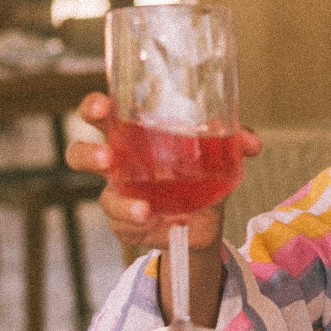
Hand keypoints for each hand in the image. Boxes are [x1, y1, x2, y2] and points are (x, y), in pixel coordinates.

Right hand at [67, 91, 261, 254]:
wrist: (203, 221)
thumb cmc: (199, 172)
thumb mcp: (216, 153)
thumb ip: (232, 142)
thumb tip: (251, 143)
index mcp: (132, 135)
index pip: (101, 115)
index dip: (93, 107)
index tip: (101, 106)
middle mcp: (118, 164)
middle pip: (80, 153)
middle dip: (86, 153)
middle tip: (105, 158)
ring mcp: (119, 196)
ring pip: (104, 197)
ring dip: (121, 203)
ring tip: (144, 209)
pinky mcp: (126, 225)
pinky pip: (124, 225)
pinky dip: (141, 224)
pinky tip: (154, 222)